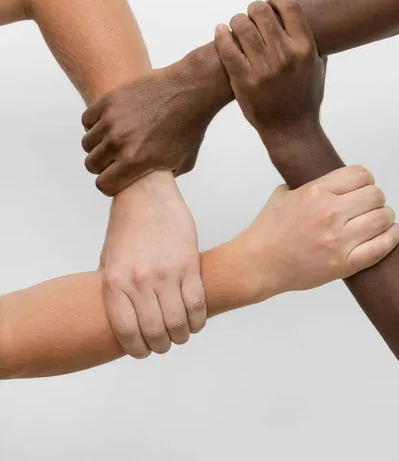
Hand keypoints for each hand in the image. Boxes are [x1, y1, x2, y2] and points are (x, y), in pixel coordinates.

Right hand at [81, 49, 230, 196]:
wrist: (190, 91)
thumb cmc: (190, 127)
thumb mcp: (182, 163)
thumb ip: (161, 177)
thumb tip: (147, 184)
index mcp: (135, 162)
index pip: (104, 185)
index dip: (110, 185)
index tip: (117, 178)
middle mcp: (119, 142)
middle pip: (92, 165)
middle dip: (103, 166)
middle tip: (115, 160)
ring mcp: (112, 120)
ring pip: (87, 143)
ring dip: (98, 145)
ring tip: (114, 141)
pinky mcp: (109, 101)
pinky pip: (88, 120)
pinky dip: (95, 124)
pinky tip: (110, 124)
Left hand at [100, 171, 205, 356]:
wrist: (144, 193)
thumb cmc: (125, 228)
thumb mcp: (108, 261)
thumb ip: (115, 291)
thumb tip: (124, 319)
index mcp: (114, 283)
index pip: (127, 333)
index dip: (138, 349)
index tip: (144, 350)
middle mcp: (139, 282)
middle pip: (156, 333)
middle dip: (162, 345)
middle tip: (165, 342)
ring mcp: (165, 273)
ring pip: (179, 323)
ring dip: (182, 335)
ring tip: (181, 332)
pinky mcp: (189, 264)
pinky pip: (197, 304)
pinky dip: (198, 320)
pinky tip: (195, 319)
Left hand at [214, 0, 325, 142]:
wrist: (290, 128)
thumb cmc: (306, 98)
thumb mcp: (318, 68)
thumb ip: (314, 42)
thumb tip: (311, 19)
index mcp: (305, 48)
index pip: (288, 6)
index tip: (270, 1)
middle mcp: (284, 55)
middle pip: (261, 12)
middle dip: (254, 8)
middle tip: (251, 14)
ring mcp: (262, 68)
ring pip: (241, 26)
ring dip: (237, 20)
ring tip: (237, 24)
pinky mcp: (243, 79)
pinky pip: (226, 49)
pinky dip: (221, 35)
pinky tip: (221, 31)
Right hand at [233, 166, 398, 299]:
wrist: (258, 263)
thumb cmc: (268, 232)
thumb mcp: (284, 195)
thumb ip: (309, 185)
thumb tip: (331, 183)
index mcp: (315, 192)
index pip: (360, 175)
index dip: (365, 180)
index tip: (362, 187)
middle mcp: (329, 213)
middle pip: (375, 195)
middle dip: (374, 198)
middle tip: (367, 206)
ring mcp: (338, 240)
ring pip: (383, 218)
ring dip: (383, 217)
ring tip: (376, 221)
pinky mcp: (344, 263)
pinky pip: (382, 247)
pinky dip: (390, 238)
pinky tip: (386, 234)